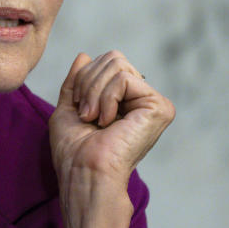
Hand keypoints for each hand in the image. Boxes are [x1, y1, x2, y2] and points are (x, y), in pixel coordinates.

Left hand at [49, 51, 174, 190]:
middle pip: (113, 58)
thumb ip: (77, 82)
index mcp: (126, 101)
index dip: (84, 79)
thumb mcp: (69, 108)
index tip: (80, 110)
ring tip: (93, 119)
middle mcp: (143, 100)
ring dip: (94, 91)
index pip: (106, 62)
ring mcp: (154, 103)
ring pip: (117, 64)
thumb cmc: (73, 151)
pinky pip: (123, 78)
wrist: (83, 172)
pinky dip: (106, 99)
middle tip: (86, 115)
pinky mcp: (159, 106)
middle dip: (88, 83)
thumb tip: (84, 55)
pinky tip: (107, 122)